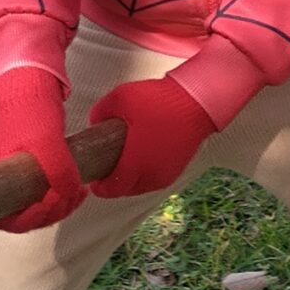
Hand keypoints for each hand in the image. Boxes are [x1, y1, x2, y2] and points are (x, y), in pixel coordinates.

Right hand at [0, 65, 85, 232]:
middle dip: (52, 212)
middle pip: (24, 216)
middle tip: (72, 195)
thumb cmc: (30, 113)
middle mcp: (0, 183)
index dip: (29, 220)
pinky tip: (78, 189)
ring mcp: (15, 178)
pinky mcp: (30, 173)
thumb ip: (58, 171)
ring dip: (61, 205)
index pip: (4, 219)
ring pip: (37, 207)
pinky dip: (62, 196)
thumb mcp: (46, 142)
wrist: (30, 87)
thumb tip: (69, 195)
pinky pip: (45, 195)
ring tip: (79, 192)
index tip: (49, 203)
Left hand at [88, 76, 215, 199]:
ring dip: (130, 180)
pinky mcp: (176, 169)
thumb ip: (100, 112)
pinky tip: (141, 159)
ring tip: (123, 163)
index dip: (99, 188)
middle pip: (125, 191)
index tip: (93, 181)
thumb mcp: (121, 98)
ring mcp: (165, 174)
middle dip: (113, 184)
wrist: (196, 102)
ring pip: (140, 187)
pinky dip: (144, 175)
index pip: (112, 189)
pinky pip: (154, 180)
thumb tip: (94, 123)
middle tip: (105, 169)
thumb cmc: (158, 100)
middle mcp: (150, 174)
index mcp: (135, 163)